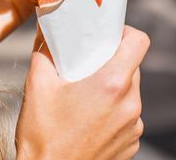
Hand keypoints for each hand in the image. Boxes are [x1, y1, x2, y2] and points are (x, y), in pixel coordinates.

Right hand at [16, 27, 148, 159]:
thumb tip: (47, 29)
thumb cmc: (43, 136)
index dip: (125, 33)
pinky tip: (89, 122)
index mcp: (112, 84)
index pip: (139, 42)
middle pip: (132, 68)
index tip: (109, 37)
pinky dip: (113, 115)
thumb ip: (44, 51)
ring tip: (83, 101)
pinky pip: (127, 118)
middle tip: (85, 69)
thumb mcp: (37, 86)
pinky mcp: (131, 145)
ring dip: (112, 91)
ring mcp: (133, 128)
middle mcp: (130, 105)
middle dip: (111, 64)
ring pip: (129, 94)